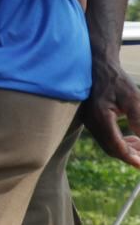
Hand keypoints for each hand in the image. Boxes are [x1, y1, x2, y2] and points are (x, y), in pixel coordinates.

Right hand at [80, 52, 139, 168]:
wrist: (98, 66)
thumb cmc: (117, 80)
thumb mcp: (133, 98)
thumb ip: (139, 120)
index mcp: (101, 117)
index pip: (116, 146)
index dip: (132, 158)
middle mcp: (92, 122)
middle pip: (111, 149)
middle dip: (131, 156)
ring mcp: (89, 121)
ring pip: (108, 144)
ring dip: (126, 149)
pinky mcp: (91, 119)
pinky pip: (105, 137)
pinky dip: (120, 142)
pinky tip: (132, 138)